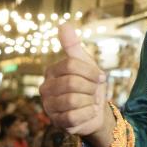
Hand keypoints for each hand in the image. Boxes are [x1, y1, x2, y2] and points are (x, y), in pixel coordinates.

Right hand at [40, 25, 111, 144]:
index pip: (70, 65)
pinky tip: (89, 112)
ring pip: (72, 100)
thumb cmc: (90, 84)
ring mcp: (49, 106)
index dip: (90, 71)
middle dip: (90, 87)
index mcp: (51, 71)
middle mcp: (45, 88)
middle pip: (71, 83)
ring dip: (89, 101)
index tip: (101, 77)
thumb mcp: (86, 63)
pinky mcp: (56, 122)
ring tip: (90, 102)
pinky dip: (88, 114)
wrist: (97, 110)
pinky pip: (74, 116)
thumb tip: (63, 24)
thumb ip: (73, 45)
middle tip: (94, 91)